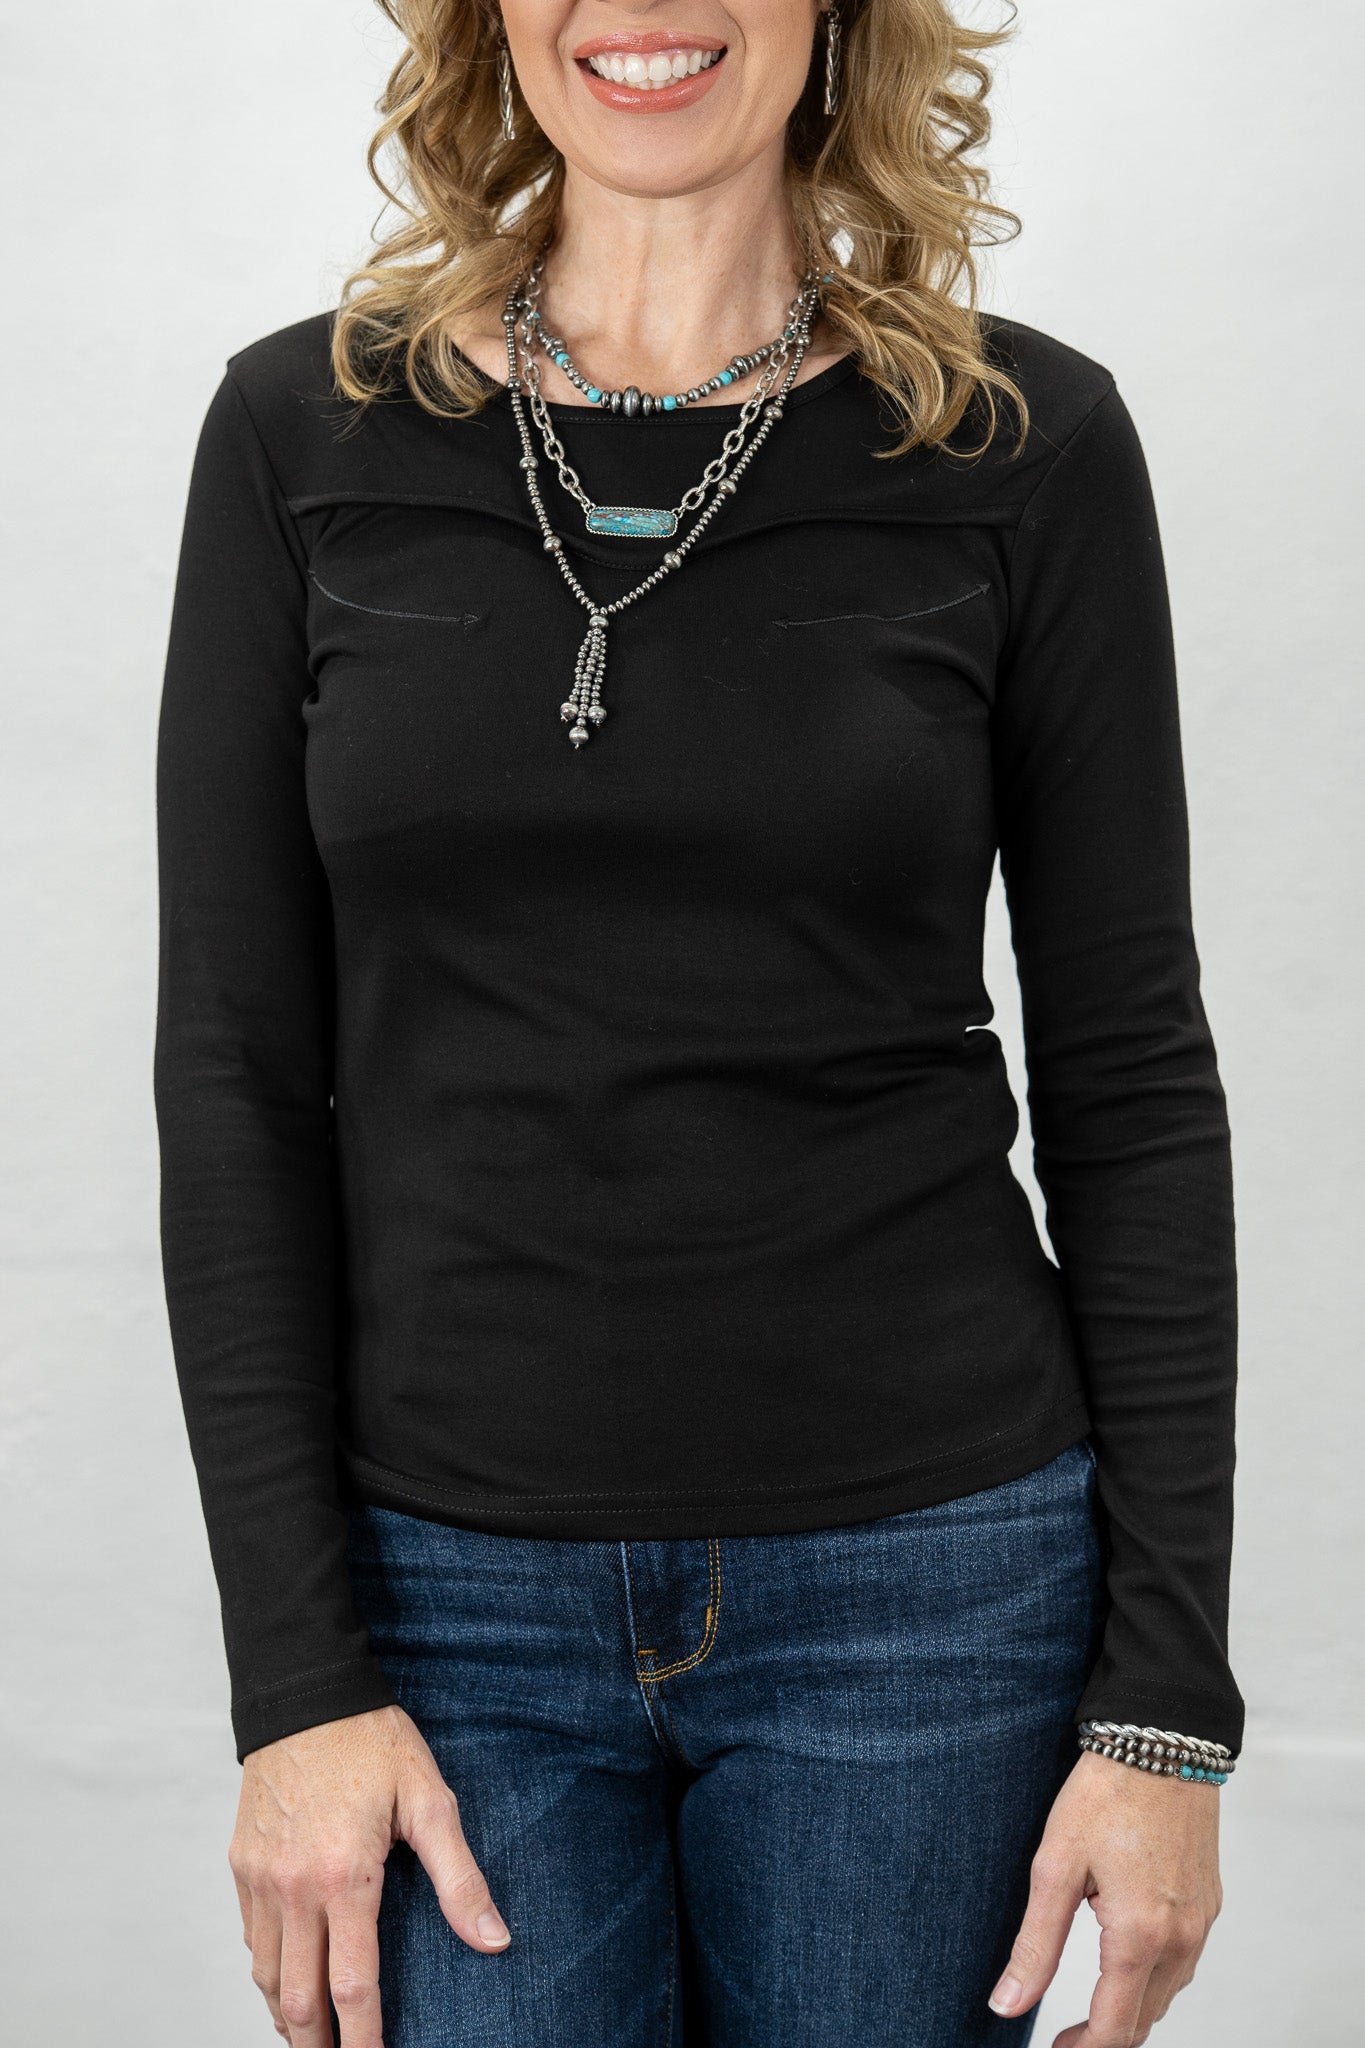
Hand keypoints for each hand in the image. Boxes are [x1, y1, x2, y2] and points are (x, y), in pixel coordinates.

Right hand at [229, 1704, 510, 2047]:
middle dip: (318, 2046)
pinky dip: (267, 1973)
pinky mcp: (241, 1863)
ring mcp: (261, 1879)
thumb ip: (459, 1877)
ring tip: (312, 2039)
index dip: (365, 2039)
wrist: (304, 1692)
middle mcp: (294, 1888)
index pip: (353, 1986)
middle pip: (300, 1999)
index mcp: (345, 1877)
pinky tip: (287, 1982)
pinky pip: (250, 1938)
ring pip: (266, 1976)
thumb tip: (494, 1939)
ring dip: (289, 2016)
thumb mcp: (429, 1799)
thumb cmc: (372, 1740)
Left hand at [987, 1747, 1222, 2045]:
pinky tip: (1127, 1960)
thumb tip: (1008, 2004)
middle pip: (1144, 2018)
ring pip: (1167, 1992)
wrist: (1161, 1740)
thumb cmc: (1103, 1794)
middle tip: (1065, 2036)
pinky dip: (1155, 1976)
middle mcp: (1181, 1938)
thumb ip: (1035, 1944)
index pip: (1115, 2028)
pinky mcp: (1209, 1901)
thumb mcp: (1055, 1866)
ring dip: (1131, 2008)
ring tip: (1091, 2003)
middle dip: (1106, 2035)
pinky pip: (1184, 1960)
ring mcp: (1202, 1921)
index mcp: (1140, 1936)